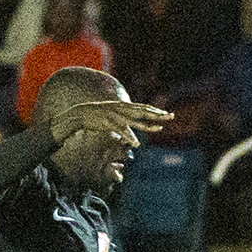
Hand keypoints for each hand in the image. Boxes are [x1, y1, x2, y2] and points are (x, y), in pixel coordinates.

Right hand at [51, 99, 170, 147]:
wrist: (80, 114)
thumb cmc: (98, 116)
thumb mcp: (113, 113)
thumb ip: (124, 115)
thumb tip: (133, 119)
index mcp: (124, 106)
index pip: (143, 107)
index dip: (156, 110)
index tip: (167, 114)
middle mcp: (122, 109)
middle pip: (143, 112)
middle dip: (158, 114)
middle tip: (171, 116)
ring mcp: (116, 116)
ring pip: (135, 121)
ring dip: (148, 126)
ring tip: (159, 129)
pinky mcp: (108, 124)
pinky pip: (121, 131)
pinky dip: (129, 137)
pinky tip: (136, 144)